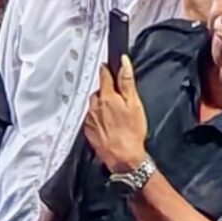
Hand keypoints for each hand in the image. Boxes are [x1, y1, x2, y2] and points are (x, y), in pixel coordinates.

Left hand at [82, 59, 148, 176]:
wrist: (123, 157)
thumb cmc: (131, 132)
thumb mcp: (134, 103)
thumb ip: (127, 81)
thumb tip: (123, 63)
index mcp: (107, 97)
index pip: (104, 75)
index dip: (107, 69)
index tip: (107, 66)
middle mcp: (94, 106)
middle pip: (99, 91)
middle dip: (106, 92)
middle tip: (118, 99)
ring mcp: (89, 119)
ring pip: (94, 105)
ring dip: (101, 105)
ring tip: (114, 115)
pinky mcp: (88, 130)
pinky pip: (91, 118)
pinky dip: (98, 118)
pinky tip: (108, 125)